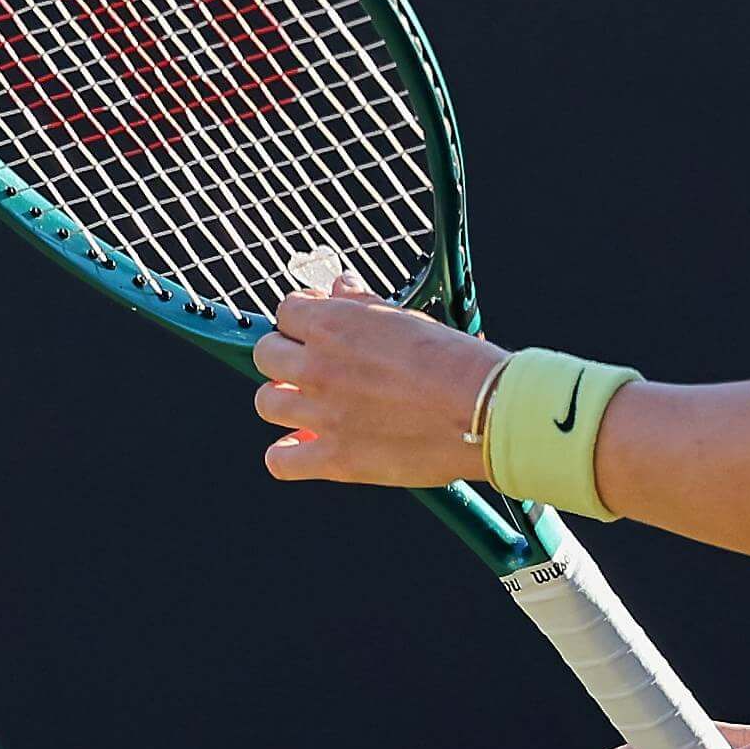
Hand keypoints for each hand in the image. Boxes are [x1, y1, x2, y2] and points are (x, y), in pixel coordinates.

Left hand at [250, 274, 498, 487]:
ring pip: (266, 402)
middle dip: (284, 356)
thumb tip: (340, 287)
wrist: (483, 409)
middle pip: (266, 354)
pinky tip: (304, 447)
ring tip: (307, 404)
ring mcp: (322, 414)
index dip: (300, 318)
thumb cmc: (455, 360)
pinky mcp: (335, 458)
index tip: (315, 327)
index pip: (286, 311)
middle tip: (310, 366)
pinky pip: (281, 461)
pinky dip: (286, 455)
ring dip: (282, 400)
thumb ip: (363, 304)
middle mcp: (318, 367)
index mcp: (335, 325)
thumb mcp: (406, 318)